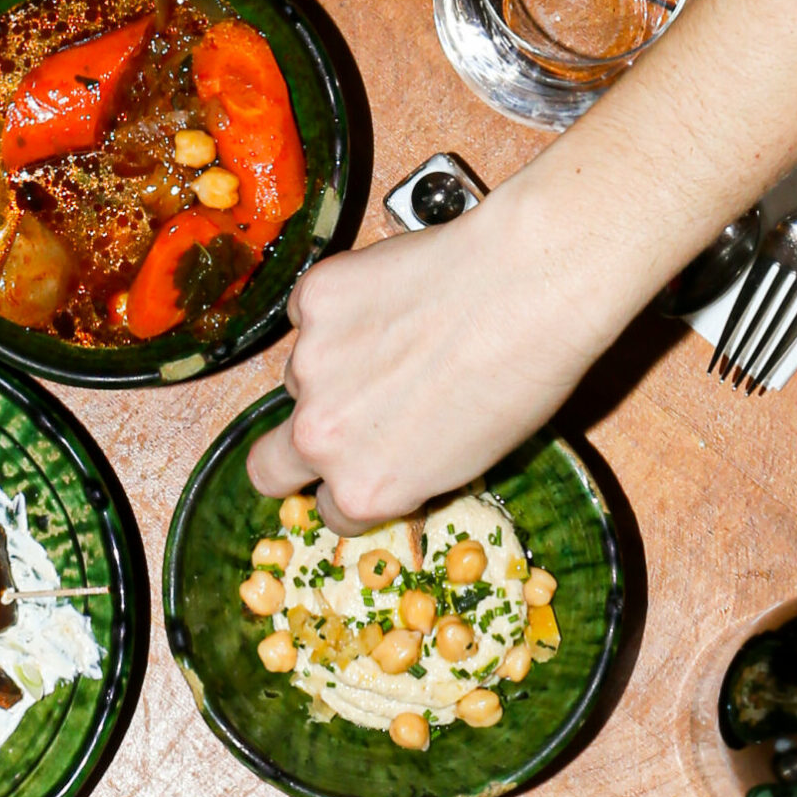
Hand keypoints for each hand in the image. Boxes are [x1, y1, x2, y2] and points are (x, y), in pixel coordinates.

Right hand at [245, 184, 591, 531]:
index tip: (374, 463)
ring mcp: (310, 364)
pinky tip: (396, 294)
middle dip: (290, 459)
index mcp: (365, 489)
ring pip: (301, 375)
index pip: (331, 509)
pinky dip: (342, 307)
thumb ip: (408, 468)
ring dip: (336, 365)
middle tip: (336, 424)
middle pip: (267, 468)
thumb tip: (397, 452)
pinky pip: (312, 311)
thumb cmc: (523, 378)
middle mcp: (323, 437)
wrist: (528, 288)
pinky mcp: (314, 299)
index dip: (355, 483)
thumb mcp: (469, 459)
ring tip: (403, 335)